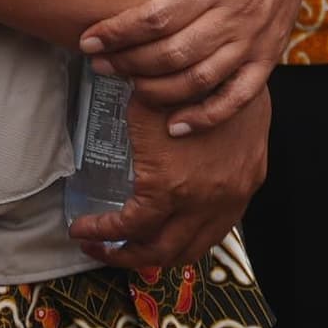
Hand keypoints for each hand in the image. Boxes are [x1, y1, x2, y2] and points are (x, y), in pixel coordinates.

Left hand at [68, 89, 268, 268]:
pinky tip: (174, 228)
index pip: (130, 229)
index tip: (80, 229)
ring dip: (158, 256)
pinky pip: (217, 232)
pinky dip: (192, 238)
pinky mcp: (246, 190)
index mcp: (169, 186)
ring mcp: (229, 200)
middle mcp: (202, 203)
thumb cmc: (184, 82)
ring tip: (134, 247)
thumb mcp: (142, 107)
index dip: (101, 233)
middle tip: (99, 247)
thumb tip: (85, 141)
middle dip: (123, 256)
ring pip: (191, 251)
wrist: (239, 71)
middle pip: (159, 253)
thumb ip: (116, 133)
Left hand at [83, 0, 323, 134]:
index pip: (157, 17)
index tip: (89, 40)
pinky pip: (238, 96)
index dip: (118, 33)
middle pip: (174, 53)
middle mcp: (238, 12)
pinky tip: (176, 124)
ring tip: (127, 83)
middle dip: (129, 64)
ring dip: (157, 90)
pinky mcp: (269, 54)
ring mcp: (256, 38)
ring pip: (200, 78)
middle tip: (99, 63)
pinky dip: (207, 116)